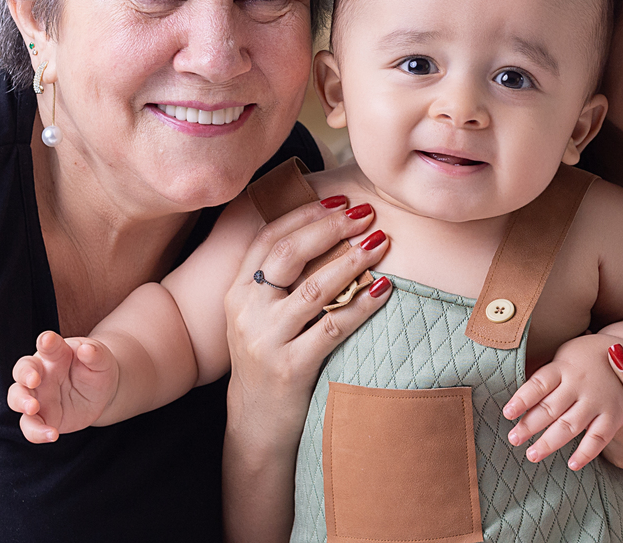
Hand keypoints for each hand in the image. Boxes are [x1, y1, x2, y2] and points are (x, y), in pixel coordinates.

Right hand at [6, 330, 118, 442]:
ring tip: (33, 408)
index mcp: (55, 353)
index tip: (47, 340)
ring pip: (17, 398)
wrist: (101, 393)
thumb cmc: (97, 369)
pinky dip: (36, 432)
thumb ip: (95, 354)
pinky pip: (30, 426)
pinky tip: (52, 435)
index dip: (46, 342)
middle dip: (24, 375)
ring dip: (21, 402)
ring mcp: (38, 396)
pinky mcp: (42, 417)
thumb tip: (88, 350)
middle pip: (22, 370)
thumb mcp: (102, 360)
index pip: (47, 345)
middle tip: (34, 380)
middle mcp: (41, 374)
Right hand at [224, 197, 392, 443]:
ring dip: (352, 261)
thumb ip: (279, 279)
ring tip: (380, 243)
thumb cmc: (268, 358)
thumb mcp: (258, 315)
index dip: (305, 213)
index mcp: (238, 291)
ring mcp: (266, 340)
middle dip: (331, 227)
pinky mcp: (290, 367)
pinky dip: (362, 305)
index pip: (268, 237)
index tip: (340, 198)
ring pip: (314, 289)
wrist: (255, 424)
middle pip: (289, 254)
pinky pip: (333, 328)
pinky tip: (384, 289)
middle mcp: (246, 311)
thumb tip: (326, 228)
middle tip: (366, 214)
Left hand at [503, 334, 622, 469]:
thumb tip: (518, 400)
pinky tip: (572, 464)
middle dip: (529, 426)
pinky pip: (599, 437)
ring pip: (570, 425)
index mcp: (562, 367)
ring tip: (532, 455)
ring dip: (549, 442)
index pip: (538, 384)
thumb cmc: (584, 358)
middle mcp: (579, 383)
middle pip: (550, 407)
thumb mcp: (564, 356)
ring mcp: (597, 401)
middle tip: (513, 439)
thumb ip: (546, 376)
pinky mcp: (614, 415)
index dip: (522, 399)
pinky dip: (586, 452)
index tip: (507, 414)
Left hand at [600, 309, 622, 481]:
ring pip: (598, 420)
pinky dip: (590, 407)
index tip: (614, 348)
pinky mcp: (616, 457)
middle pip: (615, 410)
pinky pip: (596, 428)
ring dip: (587, 393)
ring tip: (578, 361)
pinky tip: (585, 384)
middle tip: (583, 345)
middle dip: (596, 381)